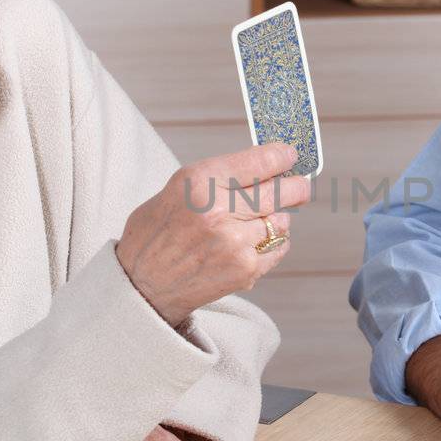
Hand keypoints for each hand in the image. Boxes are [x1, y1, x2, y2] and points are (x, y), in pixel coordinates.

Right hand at [116, 142, 309, 327]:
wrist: (141, 285)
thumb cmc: (157, 233)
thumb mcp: (177, 190)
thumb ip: (218, 177)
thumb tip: (265, 165)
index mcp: (199, 182)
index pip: (260, 161)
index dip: (283, 157)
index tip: (291, 156)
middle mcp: (219, 210)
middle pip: (283, 191)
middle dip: (296, 187)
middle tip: (299, 187)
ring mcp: (234, 242)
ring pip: (281, 221)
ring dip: (276, 220)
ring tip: (255, 223)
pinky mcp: (245, 269)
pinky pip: (278, 248)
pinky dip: (272, 244)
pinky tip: (252, 244)